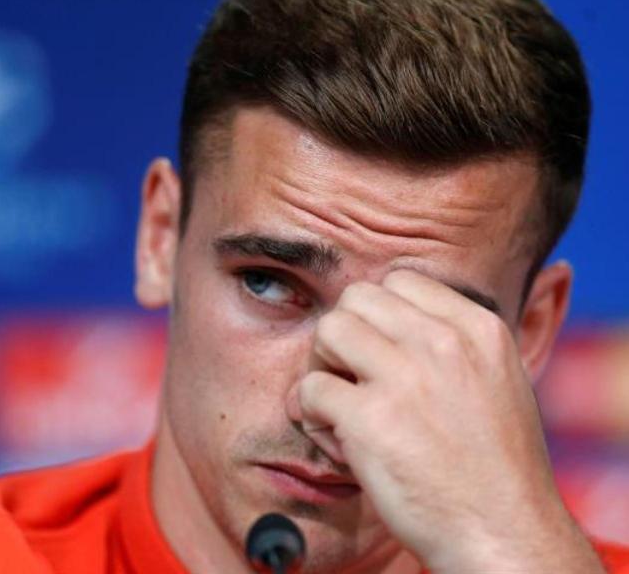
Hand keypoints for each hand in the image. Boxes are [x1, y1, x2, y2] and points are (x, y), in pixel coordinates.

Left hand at [287, 269, 603, 572]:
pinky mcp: (370, 419)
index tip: (382, 354)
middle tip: (354, 378)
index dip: (379, 316)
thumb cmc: (495, 464)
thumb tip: (390, 314)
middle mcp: (442, 342)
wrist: (504, 533)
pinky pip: (309, 389)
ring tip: (343, 407)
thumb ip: (451, 340)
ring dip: (323, 367)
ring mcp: (406, 378)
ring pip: (327, 329)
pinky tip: (339, 443)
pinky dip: (311, 414)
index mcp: (477, 327)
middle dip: (345, 336)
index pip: (400, 280)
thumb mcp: (497, 378)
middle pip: (356, 298)